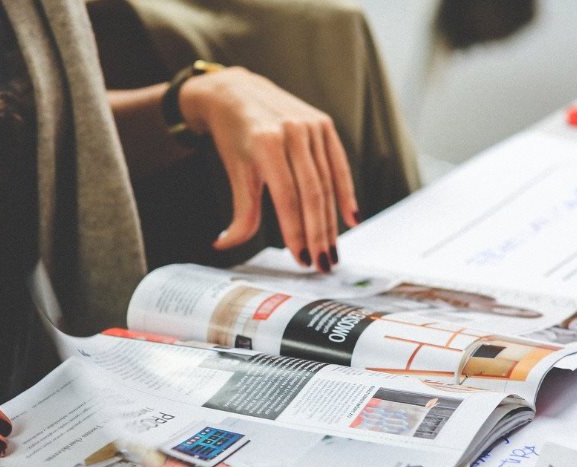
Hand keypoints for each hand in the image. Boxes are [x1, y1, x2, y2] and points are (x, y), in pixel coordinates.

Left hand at [179, 67, 359, 271]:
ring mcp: (312, 126)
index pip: (287, 198)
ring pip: (327, 183)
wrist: (237, 93)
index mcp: (267, 143)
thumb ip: (239, 211)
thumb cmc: (233, 136)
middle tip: (322, 263)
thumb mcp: (235, 171)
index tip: (301, 259)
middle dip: (318, 233)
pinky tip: (350, 218)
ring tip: (332, 250)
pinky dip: (346, 193)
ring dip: (331, 221)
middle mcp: (293, 132)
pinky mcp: (324, 124)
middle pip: (312, 193)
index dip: (296, 232)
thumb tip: (225, 244)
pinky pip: (339, 165)